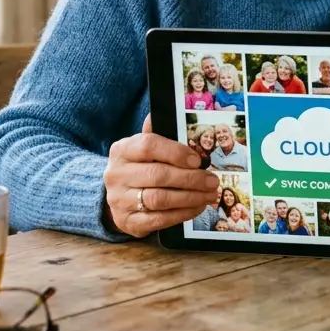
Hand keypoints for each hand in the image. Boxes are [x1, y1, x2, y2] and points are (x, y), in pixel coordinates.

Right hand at [102, 114, 219, 237]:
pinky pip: (159, 219)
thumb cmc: (139, 167)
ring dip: (190, 197)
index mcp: (122, 150)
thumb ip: (157, 133)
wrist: (119, 197)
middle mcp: (116, 174)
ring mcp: (119, 200)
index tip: (198, 160)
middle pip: (158, 175)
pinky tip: (197, 207)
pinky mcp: (128, 221)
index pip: (149, 145)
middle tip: (212, 181)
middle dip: (191, 178)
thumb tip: (171, 109)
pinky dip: (182, 213)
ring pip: (160, 199)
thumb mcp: (143, 148)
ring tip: (210, 195)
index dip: (176, 152)